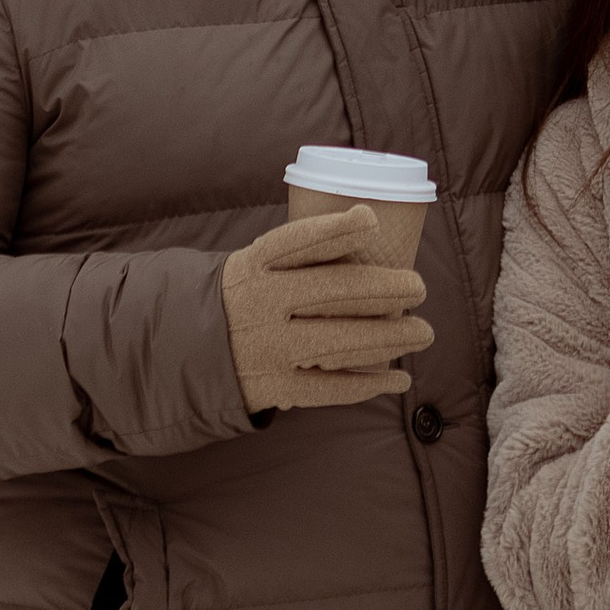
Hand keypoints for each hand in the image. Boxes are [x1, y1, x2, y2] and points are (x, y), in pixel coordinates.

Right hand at [221, 206, 433, 414]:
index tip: (370, 220)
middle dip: (382, 288)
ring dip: (388, 338)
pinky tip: (399, 379)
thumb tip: (374, 236)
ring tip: (423, 332)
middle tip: (418, 287)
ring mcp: (267, 349)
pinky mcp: (275, 388)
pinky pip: (328, 389)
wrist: (186, 353)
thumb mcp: (255, 267)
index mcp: (252, 267)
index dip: (333, 231)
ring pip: (337, 342)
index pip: (294, 243)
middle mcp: (259, 305)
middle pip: (329, 292)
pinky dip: (368, 385)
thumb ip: (302, 258)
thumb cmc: (244, 299)